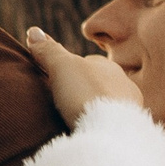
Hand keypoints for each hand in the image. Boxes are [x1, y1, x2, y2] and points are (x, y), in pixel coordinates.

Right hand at [25, 25, 141, 126]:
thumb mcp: (62, 67)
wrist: (112, 134)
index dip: (70, 69)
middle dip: (84, 90)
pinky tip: (91, 134)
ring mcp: (130, 110)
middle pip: (99, 84)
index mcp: (110, 67)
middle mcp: (125, 86)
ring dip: (94, 110)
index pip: (88, 62)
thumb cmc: (87, 95)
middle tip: (64, 102)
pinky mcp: (130, 133)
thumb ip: (49, 50)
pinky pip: (113, 125)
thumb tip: (33, 31)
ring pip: (107, 105)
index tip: (55, 80)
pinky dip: (102, 127)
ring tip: (76, 122)